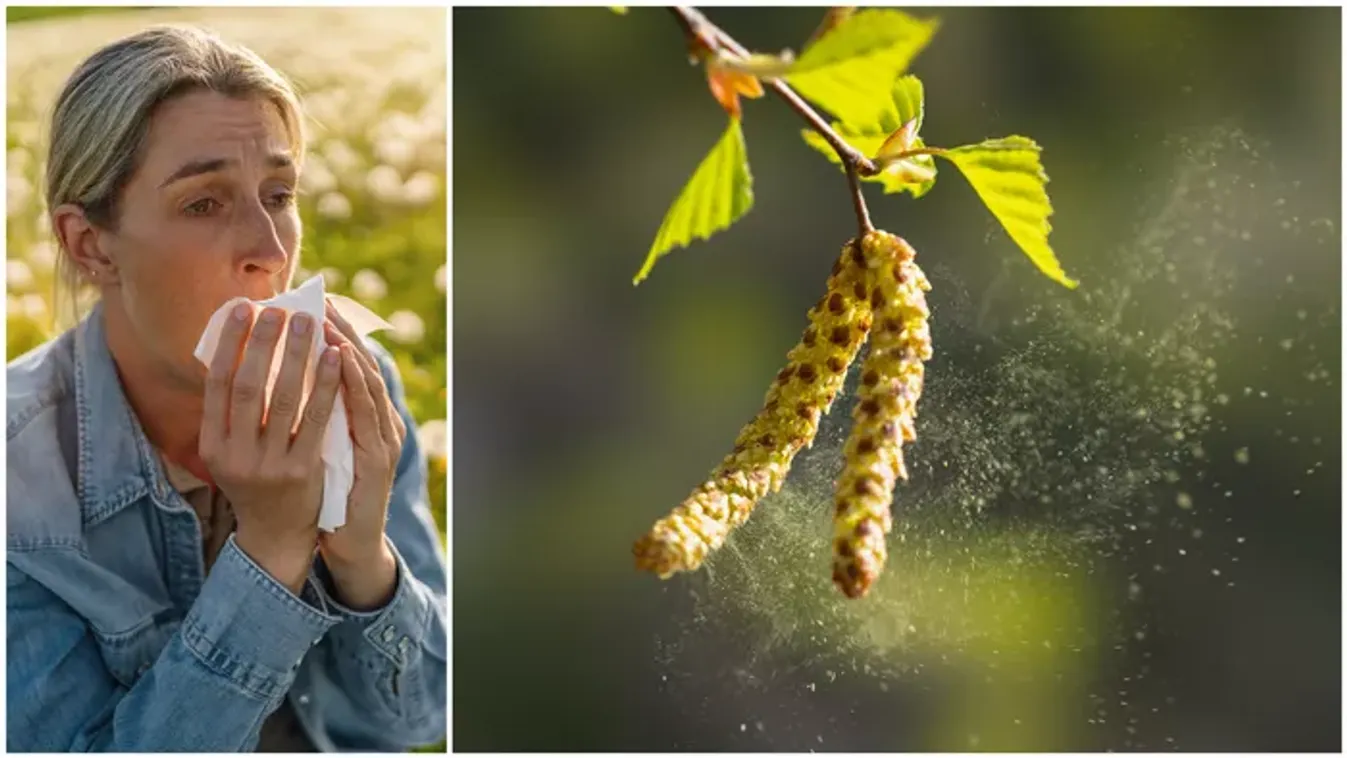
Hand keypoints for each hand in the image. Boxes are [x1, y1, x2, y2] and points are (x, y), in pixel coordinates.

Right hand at [200, 302, 343, 593]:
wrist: (276, 534)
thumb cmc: (255, 479)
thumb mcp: (230, 450)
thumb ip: (230, 411)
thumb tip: (235, 347)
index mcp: (212, 444)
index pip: (217, 384)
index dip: (229, 344)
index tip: (242, 309)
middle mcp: (235, 454)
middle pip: (248, 387)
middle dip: (262, 344)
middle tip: (277, 309)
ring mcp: (269, 464)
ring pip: (284, 399)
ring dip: (297, 356)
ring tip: (308, 323)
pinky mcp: (303, 470)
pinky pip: (317, 419)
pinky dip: (327, 384)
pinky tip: (335, 357)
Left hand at [316, 301, 406, 609]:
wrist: (355, 542)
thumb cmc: (333, 494)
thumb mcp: (325, 449)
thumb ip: (317, 418)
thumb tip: (285, 380)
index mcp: (369, 419)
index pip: (353, 365)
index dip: (338, 333)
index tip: (316, 303)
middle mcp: (382, 422)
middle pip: (363, 364)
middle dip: (342, 330)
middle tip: (321, 298)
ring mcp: (384, 438)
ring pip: (367, 381)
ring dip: (347, 346)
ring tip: (327, 317)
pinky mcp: (380, 457)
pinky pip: (366, 411)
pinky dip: (354, 380)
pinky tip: (340, 356)